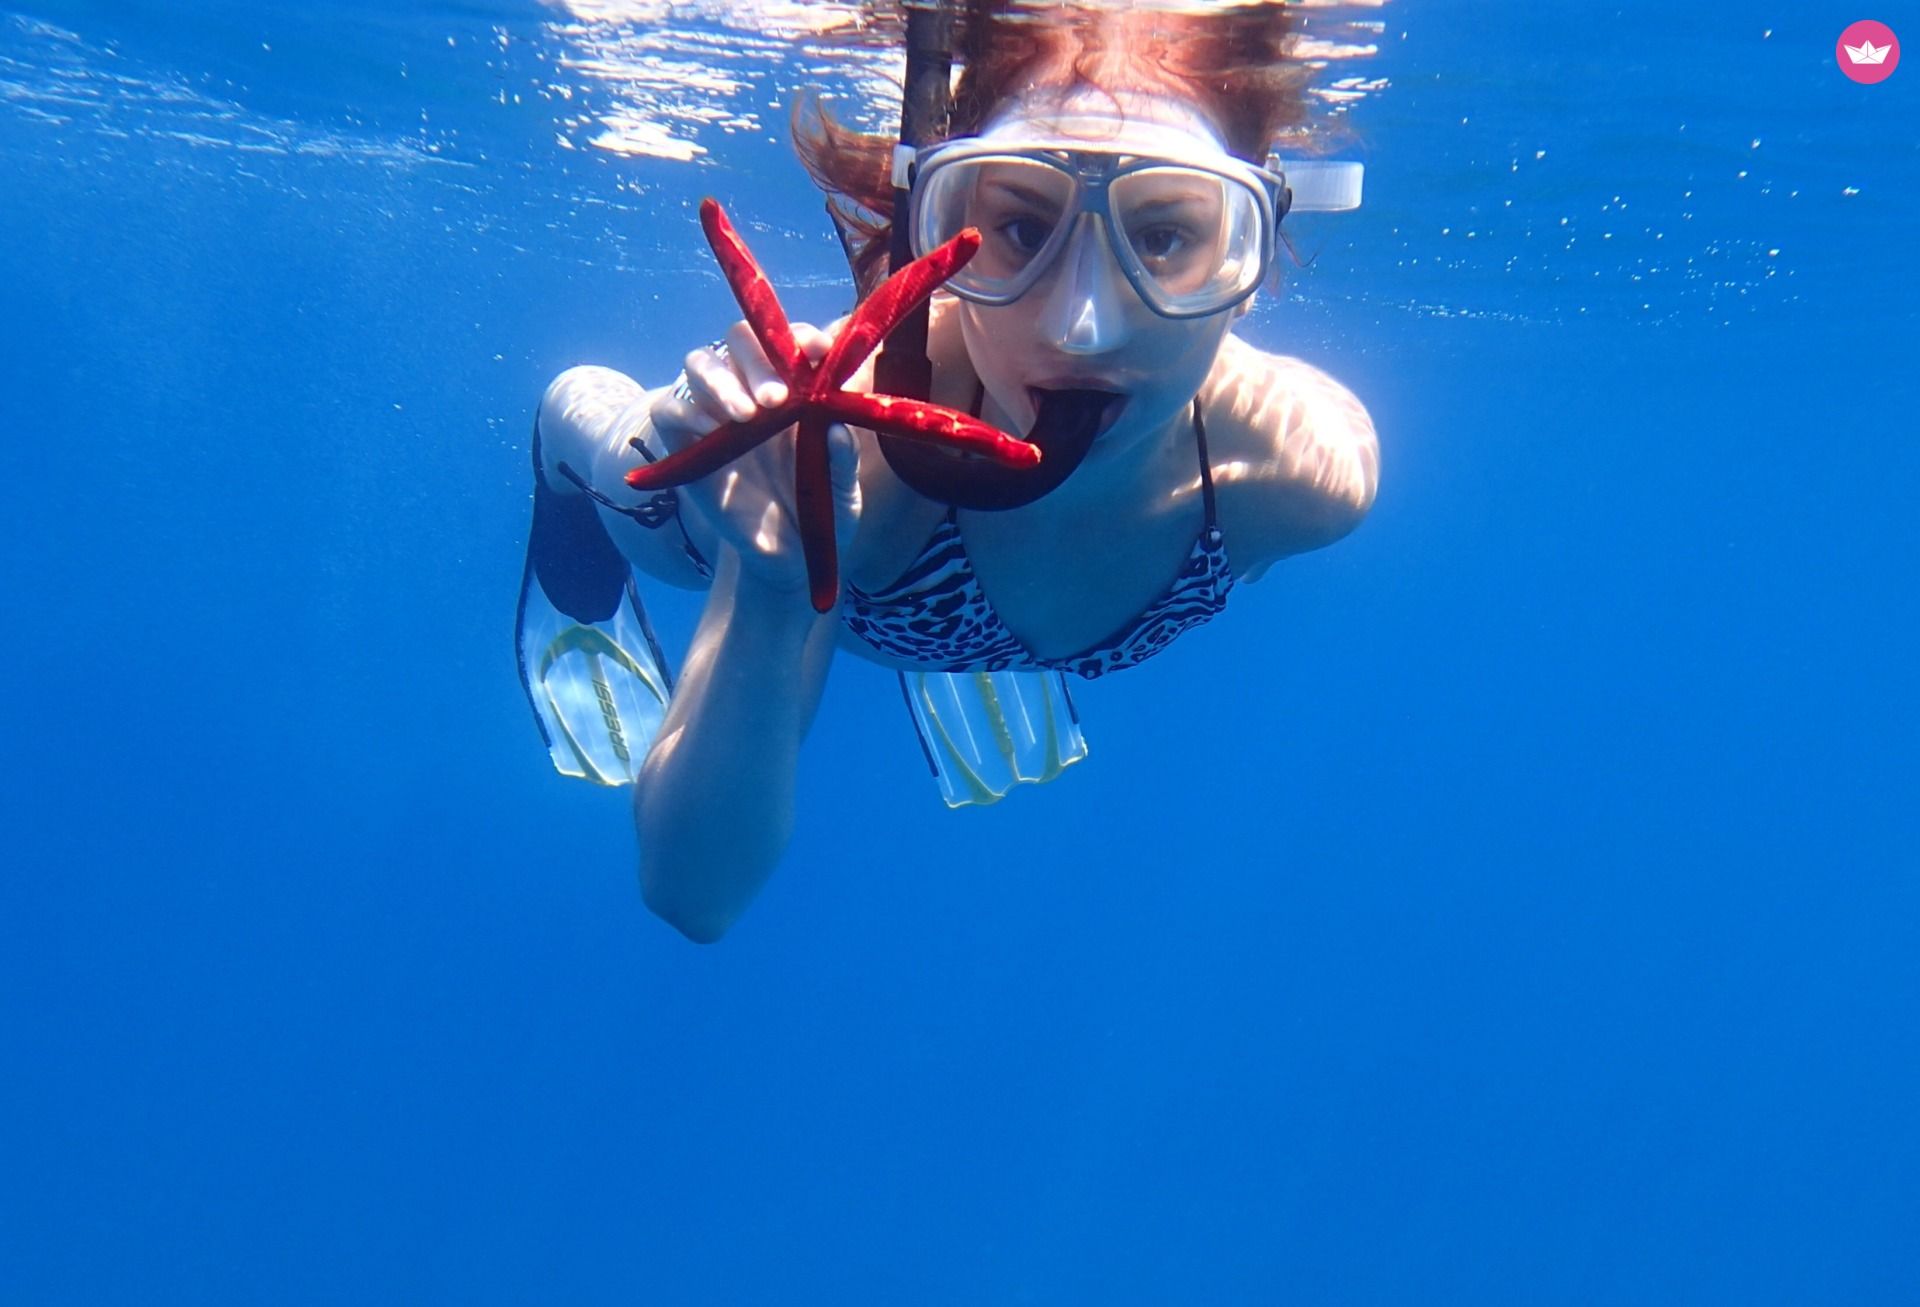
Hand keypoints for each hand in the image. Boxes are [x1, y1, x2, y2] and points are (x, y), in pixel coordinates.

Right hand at [648, 318, 861, 600]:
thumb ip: (843, 462)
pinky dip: (684, 411)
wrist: (786, 559)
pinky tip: (711, 431)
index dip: (801, 336)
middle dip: (758, 360)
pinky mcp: (684, 444)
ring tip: (746, 416)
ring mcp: (716, 413)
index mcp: (797, 389)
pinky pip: (668, 409)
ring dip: (720, 380)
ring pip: (699, 363)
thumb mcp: (843, 494)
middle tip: (776, 399)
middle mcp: (753, 391)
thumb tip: (835, 428)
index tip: (820, 352)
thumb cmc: (818, 512)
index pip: (790, 342)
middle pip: (740, 339)